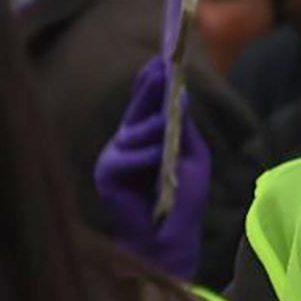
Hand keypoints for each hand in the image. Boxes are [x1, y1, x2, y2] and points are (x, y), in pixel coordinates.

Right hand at [94, 57, 210, 278]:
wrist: (171, 240)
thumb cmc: (183, 201)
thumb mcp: (192, 158)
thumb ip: (185, 130)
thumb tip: (181, 96)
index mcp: (144, 139)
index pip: (145, 105)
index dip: (151, 83)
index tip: (163, 60)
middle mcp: (125, 145)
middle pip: (136, 111)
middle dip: (149, 89)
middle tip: (162, 67)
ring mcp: (114, 159)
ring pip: (133, 133)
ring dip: (153, 125)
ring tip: (170, 112)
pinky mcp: (107, 177)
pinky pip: (128, 158)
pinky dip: (146, 155)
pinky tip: (159, 151)